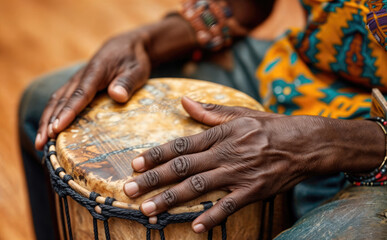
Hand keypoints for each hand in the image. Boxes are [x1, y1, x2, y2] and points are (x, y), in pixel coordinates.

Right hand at [35, 31, 150, 149]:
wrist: (126, 45)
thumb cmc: (133, 59)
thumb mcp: (137, 69)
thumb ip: (127, 82)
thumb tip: (117, 95)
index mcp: (96, 71)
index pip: (80, 94)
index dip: (68, 112)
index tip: (57, 128)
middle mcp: (81, 76)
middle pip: (61, 100)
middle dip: (49, 122)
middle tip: (41, 143)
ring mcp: (76, 81)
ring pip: (56, 101)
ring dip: (46, 121)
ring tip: (39, 143)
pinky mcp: (76, 86)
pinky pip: (60, 101)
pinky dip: (51, 115)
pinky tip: (47, 131)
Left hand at [123, 96, 384, 232]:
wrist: (306, 143)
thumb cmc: (270, 127)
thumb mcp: (240, 113)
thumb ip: (209, 112)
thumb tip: (183, 101)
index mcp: (220, 134)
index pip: (181, 144)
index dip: (157, 154)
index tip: (136, 163)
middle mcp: (225, 153)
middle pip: (183, 167)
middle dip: (154, 179)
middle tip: (129, 189)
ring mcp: (239, 173)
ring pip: (199, 187)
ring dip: (172, 199)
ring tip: (149, 209)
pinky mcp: (255, 190)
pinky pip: (230, 205)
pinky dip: (213, 216)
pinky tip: (196, 226)